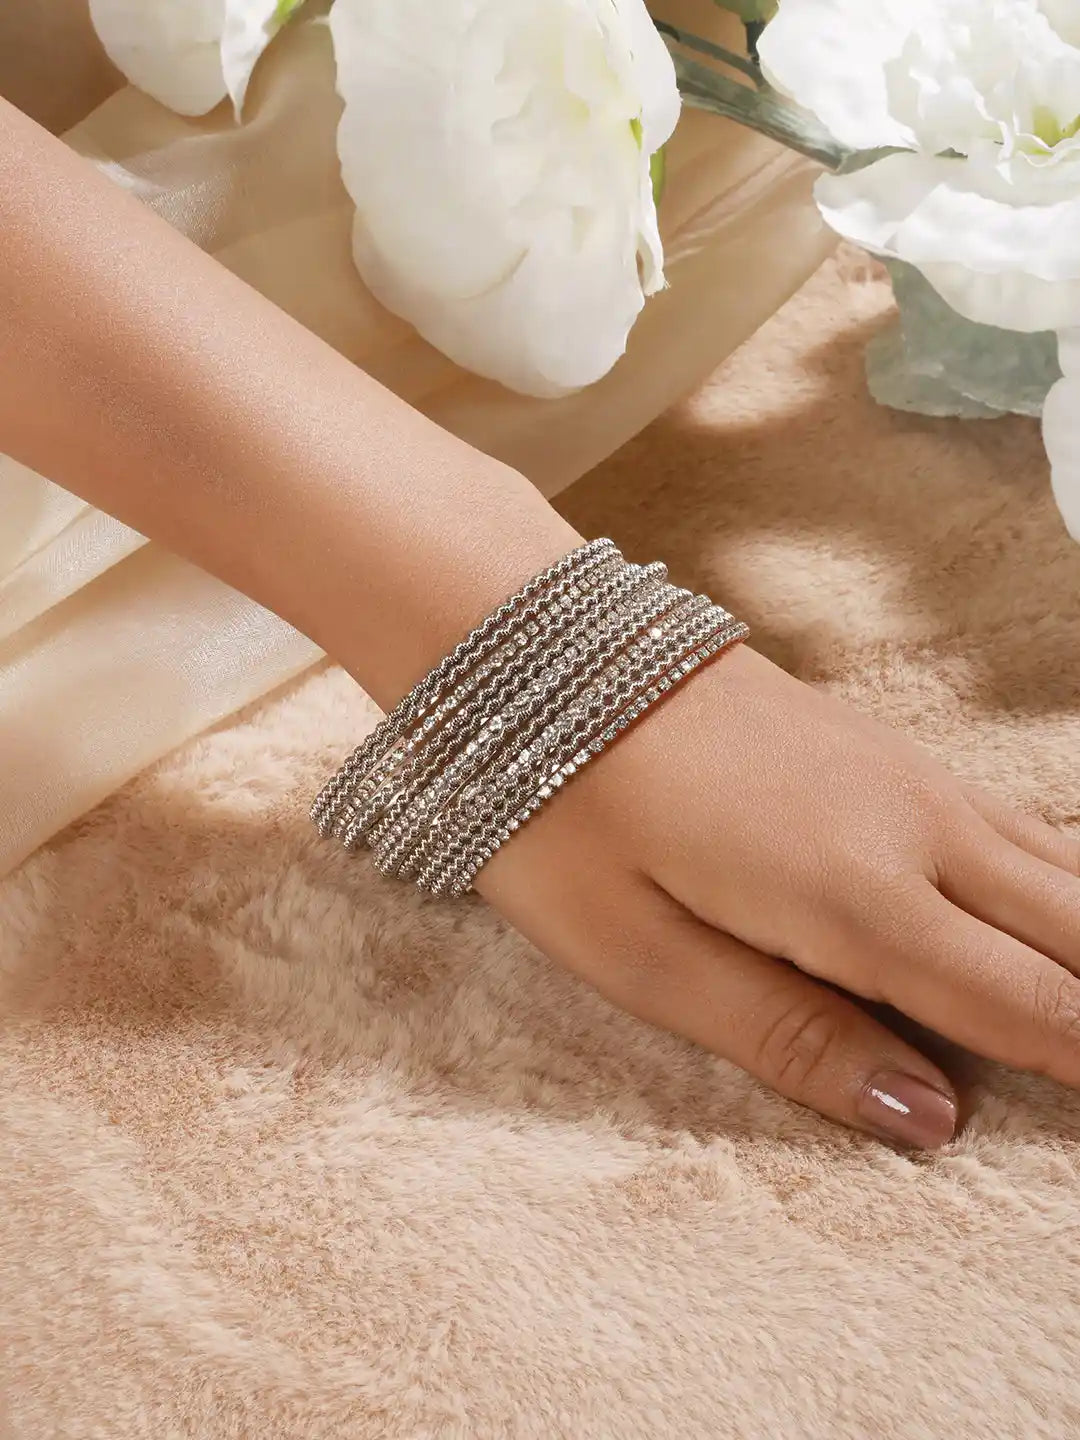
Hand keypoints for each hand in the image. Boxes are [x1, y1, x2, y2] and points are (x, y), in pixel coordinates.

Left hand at [475, 643, 1079, 1148]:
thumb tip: (929, 1118)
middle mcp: (913, 827)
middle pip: (1076, 933)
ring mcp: (909, 776)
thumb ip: (791, 1037)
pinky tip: (1067, 911)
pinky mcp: (888, 751)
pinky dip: (1070, 882)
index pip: (1031, 1005)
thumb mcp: (643, 956)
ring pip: (1067, 869)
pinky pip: (1020, 825)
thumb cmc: (566, 812)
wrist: (537, 650)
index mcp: (854, 895)